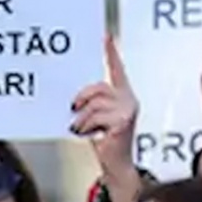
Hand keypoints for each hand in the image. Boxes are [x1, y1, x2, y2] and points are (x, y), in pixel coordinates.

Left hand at [71, 36, 139, 175]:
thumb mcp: (95, 117)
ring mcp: (128, 110)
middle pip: (100, 87)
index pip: (117, 70)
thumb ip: (91, 102)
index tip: (105, 36)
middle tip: (73, 109)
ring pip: (95, 103)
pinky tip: (84, 133)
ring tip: (79, 128)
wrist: (116, 164)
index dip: (111, 52)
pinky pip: (95, 116)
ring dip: (81, 117)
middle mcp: (129, 100)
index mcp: (123, 95)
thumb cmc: (104, 140)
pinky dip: (84, 125)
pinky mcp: (123, 121)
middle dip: (82, 98)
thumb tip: (73, 96)